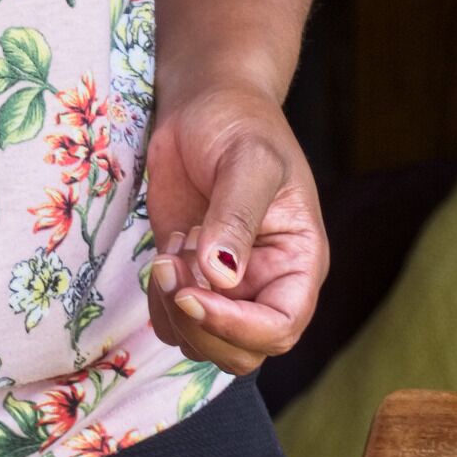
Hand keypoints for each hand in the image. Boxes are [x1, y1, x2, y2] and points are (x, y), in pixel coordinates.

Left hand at [139, 84, 327, 373]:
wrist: (205, 105)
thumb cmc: (240, 124)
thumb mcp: (247, 161)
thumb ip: (236, 217)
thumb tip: (221, 277)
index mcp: (299, 262)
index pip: (280, 327)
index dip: (236, 327)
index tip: (193, 295)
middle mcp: (267, 284)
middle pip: (239, 351)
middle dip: (197, 323)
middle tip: (171, 267)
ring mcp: (227, 287)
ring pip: (200, 341)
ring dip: (172, 306)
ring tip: (174, 245)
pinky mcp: (190, 279)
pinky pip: (172, 319)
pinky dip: (158, 298)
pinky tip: (167, 247)